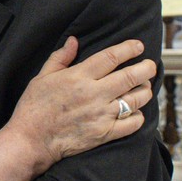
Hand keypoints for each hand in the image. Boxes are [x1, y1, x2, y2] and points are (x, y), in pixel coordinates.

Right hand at [0, 37, 155, 180]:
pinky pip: (132, 124)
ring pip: (137, 99)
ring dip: (145, 90)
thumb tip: (74, 40)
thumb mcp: (42, 77)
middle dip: (147, 68)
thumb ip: (60, 57)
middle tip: (150, 65)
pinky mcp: (105, 133)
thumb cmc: (33, 107)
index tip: (138, 46)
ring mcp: (102, 115)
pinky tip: (135, 111)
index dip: (129, 49)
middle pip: (132, 76)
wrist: (31, 140)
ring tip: (145, 86)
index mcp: (79, 76)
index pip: (112, 57)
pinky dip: (139, 116)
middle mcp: (94, 94)